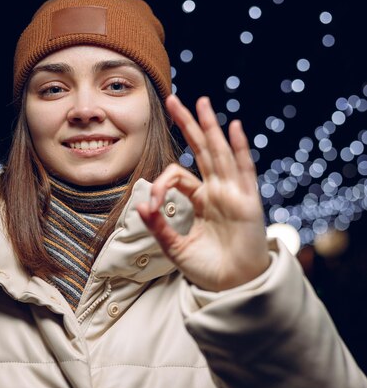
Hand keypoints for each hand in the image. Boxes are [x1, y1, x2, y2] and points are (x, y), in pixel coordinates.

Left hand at [136, 94, 269, 291]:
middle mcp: (218, 191)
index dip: (160, 185)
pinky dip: (238, 149)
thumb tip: (141, 206)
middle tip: (172, 99)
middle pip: (201, 150)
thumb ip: (160, 227)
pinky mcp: (247, 201)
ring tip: (200, 101)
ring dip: (209, 127)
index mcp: (202, 200)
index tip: (150, 207)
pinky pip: (244, 170)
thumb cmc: (209, 269)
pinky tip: (232, 127)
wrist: (232, 287)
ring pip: (219, 153)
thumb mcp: (175, 247)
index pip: (178, 177)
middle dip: (187, 124)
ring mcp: (233, 193)